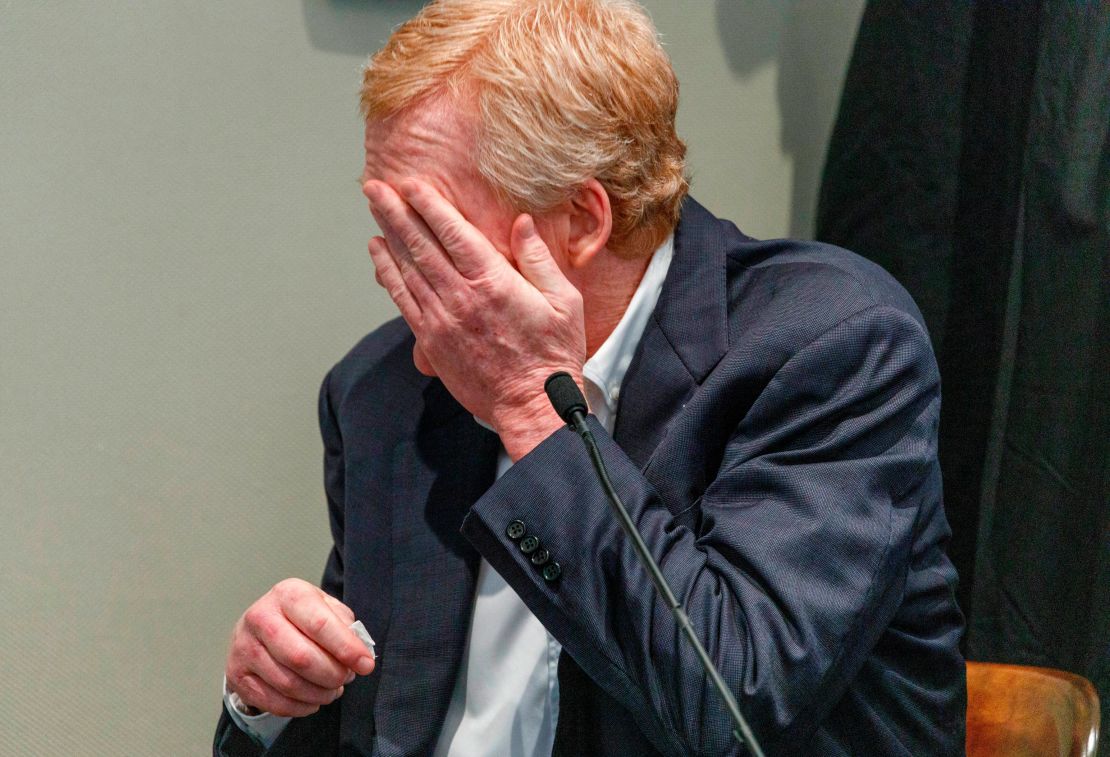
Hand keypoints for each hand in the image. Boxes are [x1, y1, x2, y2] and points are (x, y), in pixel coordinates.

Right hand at [225, 578, 374, 717]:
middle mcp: (260, 617)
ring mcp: (244, 647)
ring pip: (288, 683)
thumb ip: (345, 626)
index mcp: (288, 594)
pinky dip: (300, 707)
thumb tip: (359, 654)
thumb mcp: (325, 607)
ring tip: (333, 689)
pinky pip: (273, 702)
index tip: (366, 665)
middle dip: (332, 674)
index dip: (346, 649)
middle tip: (346, 678)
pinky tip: (313, 700)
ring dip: (319, 693)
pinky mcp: (237, 675)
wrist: (259, 625)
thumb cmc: (300, 616)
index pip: (320, 624)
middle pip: (302, 658)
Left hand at [364, 178, 585, 459]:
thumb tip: (522, 223)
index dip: (429, 205)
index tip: (412, 184)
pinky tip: (378, 254)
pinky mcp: (431, 340)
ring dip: (387, 236)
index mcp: (494, 283)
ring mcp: (442, 320)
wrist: (532, 405)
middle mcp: (461, 298)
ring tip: (373, 210)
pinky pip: (402, 300)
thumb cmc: (553, 354)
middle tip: (376, 187)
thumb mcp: (564, 301)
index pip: (453, 233)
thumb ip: (539, 259)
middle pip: (420, 245)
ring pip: (406, 269)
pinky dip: (387, 274)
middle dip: (395, 212)